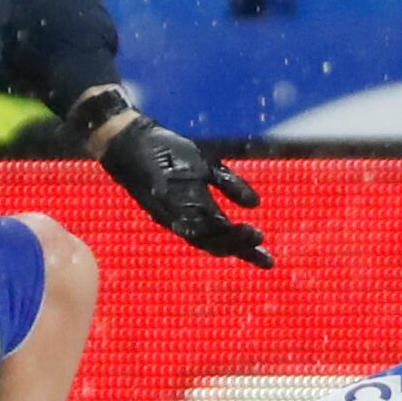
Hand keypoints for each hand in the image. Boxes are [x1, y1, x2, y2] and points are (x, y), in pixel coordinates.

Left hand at [96, 111, 270, 266]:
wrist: (132, 140)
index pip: (223, 238)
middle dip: (239, 245)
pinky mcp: (158, 196)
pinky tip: (215, 227)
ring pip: (201, 234)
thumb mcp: (206, 167)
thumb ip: (230, 184)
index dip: (245, 249)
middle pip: (214, 242)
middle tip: (262, 248)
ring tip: (252, 234)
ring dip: (226, 237)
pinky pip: (177, 216)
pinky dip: (193, 225)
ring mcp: (171, 209)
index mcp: (197, 212)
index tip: (268, 260)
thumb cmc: (167, 154)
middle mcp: (184, 217)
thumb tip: (256, 204)